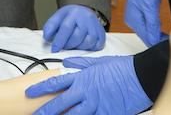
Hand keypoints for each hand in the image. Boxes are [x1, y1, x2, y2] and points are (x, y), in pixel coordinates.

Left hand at [25, 55, 151, 114]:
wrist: (141, 76)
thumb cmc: (121, 67)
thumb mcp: (98, 62)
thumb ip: (80, 64)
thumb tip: (66, 64)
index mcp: (82, 78)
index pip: (55, 83)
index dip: (40, 89)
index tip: (29, 93)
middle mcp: (85, 92)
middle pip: (60, 103)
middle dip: (45, 111)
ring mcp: (96, 105)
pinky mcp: (107, 114)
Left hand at [42, 5, 105, 51]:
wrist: (84, 11)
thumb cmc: (69, 17)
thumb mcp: (58, 17)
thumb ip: (50, 26)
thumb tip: (47, 38)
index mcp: (74, 12)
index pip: (66, 28)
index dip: (59, 41)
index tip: (54, 49)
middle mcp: (86, 18)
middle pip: (76, 37)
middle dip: (67, 45)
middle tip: (63, 46)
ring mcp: (95, 26)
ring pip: (87, 43)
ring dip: (77, 48)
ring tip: (72, 44)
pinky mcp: (101, 34)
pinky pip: (96, 46)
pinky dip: (88, 48)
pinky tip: (82, 44)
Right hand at [124, 0, 166, 46]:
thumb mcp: (150, 7)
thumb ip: (152, 25)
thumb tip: (154, 40)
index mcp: (134, 21)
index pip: (146, 38)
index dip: (158, 43)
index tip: (169, 43)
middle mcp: (133, 20)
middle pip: (146, 36)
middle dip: (157, 40)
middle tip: (170, 41)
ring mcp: (137, 16)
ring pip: (147, 31)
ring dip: (157, 35)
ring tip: (167, 37)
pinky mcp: (141, 13)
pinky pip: (148, 25)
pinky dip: (155, 29)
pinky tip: (161, 31)